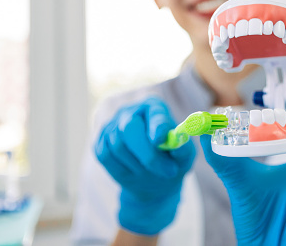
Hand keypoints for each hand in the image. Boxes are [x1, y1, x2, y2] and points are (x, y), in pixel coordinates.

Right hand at [95, 97, 195, 234]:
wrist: (152, 178)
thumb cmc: (173, 161)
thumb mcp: (185, 156)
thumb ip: (183, 148)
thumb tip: (178, 143)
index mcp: (155, 107)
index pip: (155, 113)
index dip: (157, 125)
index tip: (160, 140)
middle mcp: (131, 111)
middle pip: (130, 127)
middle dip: (147, 153)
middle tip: (168, 171)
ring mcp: (112, 126)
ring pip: (118, 146)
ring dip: (139, 166)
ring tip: (155, 172)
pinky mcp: (100, 142)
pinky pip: (106, 156)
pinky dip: (122, 169)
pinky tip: (136, 172)